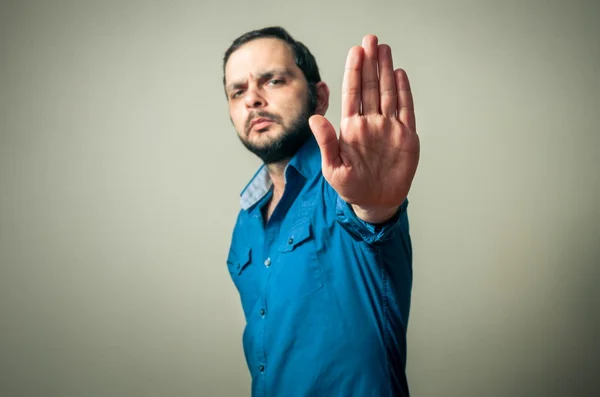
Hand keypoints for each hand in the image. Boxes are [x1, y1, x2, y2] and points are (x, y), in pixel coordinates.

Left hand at [309, 34, 419, 216]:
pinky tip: (399, 74)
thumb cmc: (350, 188)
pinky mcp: (406, 136)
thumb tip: (313, 118)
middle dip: (370, 63)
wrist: (375, 202)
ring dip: (386, 71)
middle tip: (371, 40)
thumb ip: (326, 142)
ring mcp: (388, 127)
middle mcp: (370, 123)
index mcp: (351, 128)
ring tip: (385, 49)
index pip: (352, 94)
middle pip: (370, 87)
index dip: (354, 72)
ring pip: (387, 93)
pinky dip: (403, 91)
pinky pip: (405, 109)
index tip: (355, 51)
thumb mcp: (333, 168)